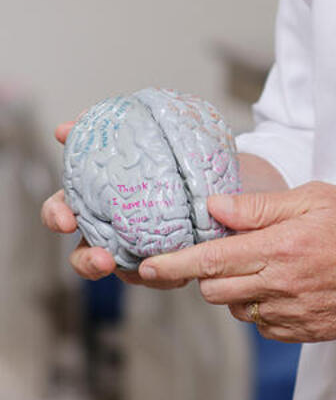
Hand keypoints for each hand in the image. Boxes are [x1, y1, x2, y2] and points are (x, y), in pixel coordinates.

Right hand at [40, 119, 187, 288]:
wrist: (214, 173)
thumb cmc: (170, 156)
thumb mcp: (143, 135)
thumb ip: (108, 129)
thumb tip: (72, 123)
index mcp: (98, 199)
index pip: (63, 209)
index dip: (57, 215)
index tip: (65, 218)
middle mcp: (111, 230)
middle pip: (84, 254)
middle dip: (87, 261)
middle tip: (101, 259)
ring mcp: (136, 249)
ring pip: (125, 272)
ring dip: (129, 273)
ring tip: (138, 267)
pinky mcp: (166, 262)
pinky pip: (160, 276)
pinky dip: (164, 276)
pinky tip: (178, 270)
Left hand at [138, 182, 335, 341]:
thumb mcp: (316, 196)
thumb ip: (261, 206)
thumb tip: (214, 206)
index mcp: (282, 247)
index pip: (211, 260)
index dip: (173, 264)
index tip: (148, 266)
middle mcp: (284, 286)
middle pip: (215, 290)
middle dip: (208, 272)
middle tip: (229, 248)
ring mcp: (296, 314)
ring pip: (240, 309)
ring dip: (238, 288)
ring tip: (267, 262)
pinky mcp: (309, 333)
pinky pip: (267, 326)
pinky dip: (264, 306)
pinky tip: (287, 283)